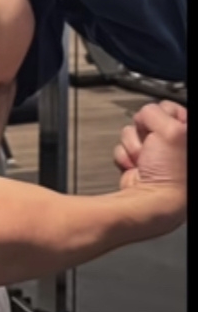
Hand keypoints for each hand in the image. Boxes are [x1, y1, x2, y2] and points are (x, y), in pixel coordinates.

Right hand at [114, 100, 186, 224]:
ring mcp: (154, 153)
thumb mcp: (171, 131)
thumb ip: (157, 113)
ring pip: (133, 131)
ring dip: (134, 145)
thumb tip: (147, 114)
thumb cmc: (172, 174)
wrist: (150, 203)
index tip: (164, 128)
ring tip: (145, 159)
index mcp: (187, 135)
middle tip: (154, 145)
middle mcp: (174, 144)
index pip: (170, 108)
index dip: (163, 115)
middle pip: (149, 119)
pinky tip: (136, 165)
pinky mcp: (139, 161)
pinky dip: (126, 156)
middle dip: (146, 131)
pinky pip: (124, 146)